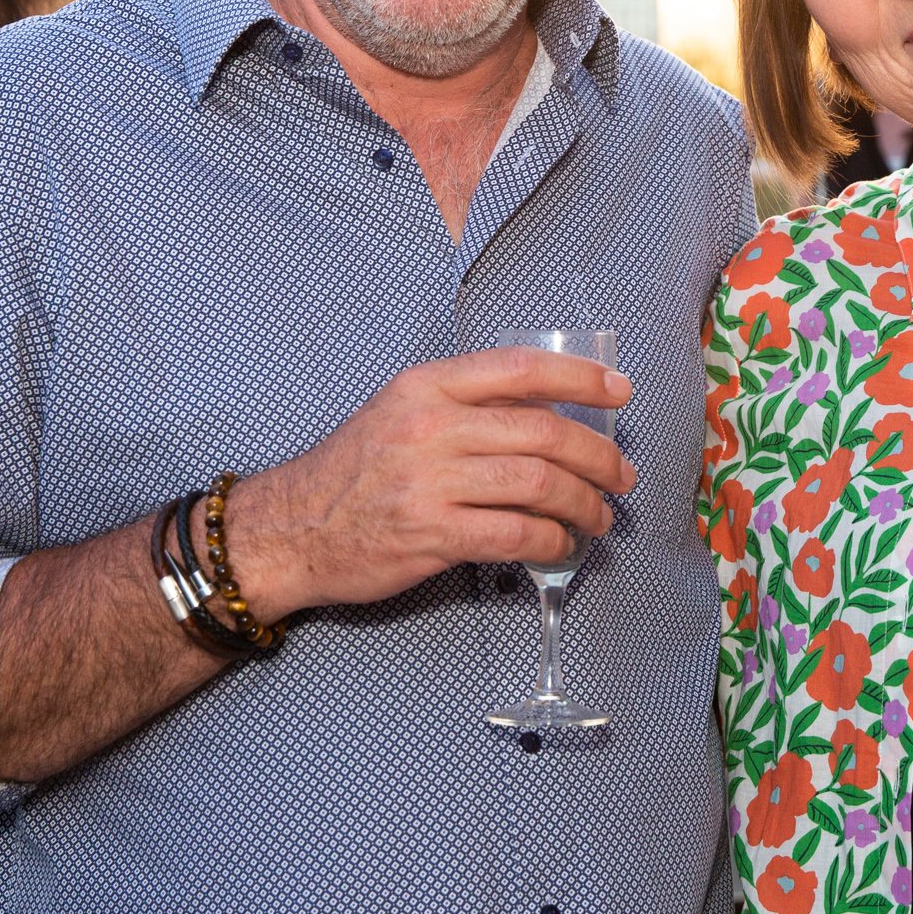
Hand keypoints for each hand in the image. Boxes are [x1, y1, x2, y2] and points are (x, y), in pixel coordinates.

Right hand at [224, 347, 638, 613]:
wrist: (292, 528)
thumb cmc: (355, 470)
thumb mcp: (402, 410)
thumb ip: (466, 403)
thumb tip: (549, 410)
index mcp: (428, 385)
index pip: (520, 369)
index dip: (580, 379)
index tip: (619, 392)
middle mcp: (430, 426)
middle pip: (543, 432)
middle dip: (597, 455)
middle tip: (620, 474)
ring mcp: (430, 481)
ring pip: (537, 484)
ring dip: (583, 503)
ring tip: (598, 516)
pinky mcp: (431, 534)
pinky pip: (515, 534)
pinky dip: (551, 540)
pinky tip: (559, 544)